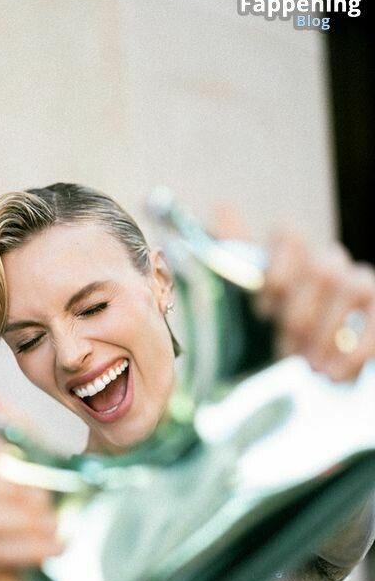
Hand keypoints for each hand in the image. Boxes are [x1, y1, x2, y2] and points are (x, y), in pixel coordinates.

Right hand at [0, 396, 63, 580]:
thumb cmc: (50, 503)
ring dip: (18, 516)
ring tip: (54, 520)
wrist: (66, 564)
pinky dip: (28, 546)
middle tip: (43, 493)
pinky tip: (56, 544)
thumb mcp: (42, 460)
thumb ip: (17, 430)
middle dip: (3, 482)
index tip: (1, 448)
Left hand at [211, 206, 374, 381]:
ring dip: (328, 333)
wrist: (313, 355)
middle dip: (301, 312)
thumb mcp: (248, 294)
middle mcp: (326, 262)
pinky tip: (335, 376)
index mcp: (290, 255)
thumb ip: (234, 253)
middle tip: (287, 347)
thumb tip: (221, 205)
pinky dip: (358, 349)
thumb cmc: (277, 320)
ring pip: (352, 287)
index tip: (263, 306)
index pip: (289, 233)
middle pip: (321, 266)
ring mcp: (357, 282)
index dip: (277, 267)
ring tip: (312, 368)